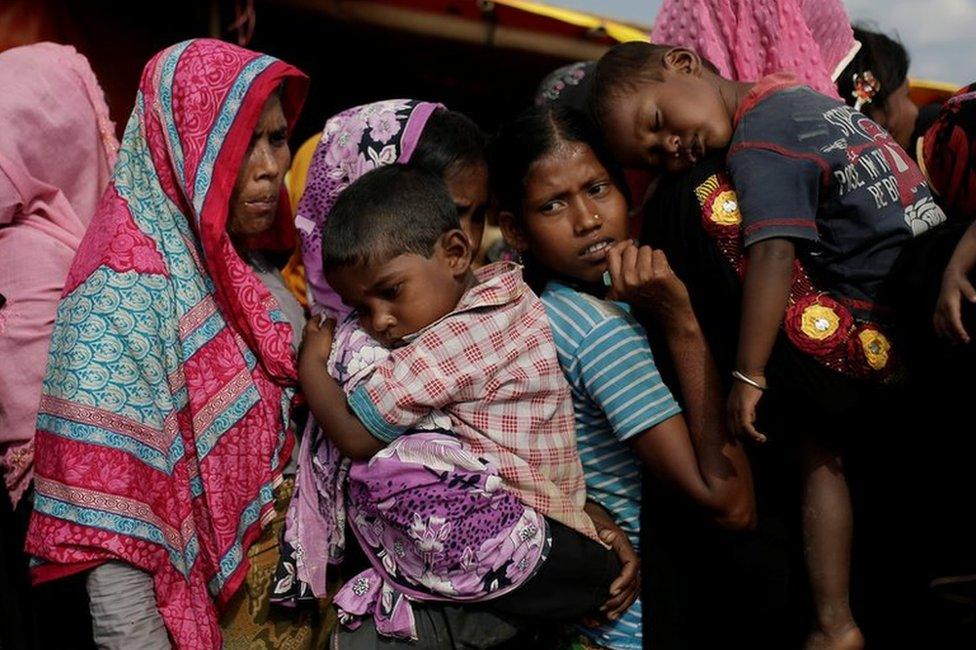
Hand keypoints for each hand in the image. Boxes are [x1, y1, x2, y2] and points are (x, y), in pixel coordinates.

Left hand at [299, 315, 334, 366]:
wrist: (311, 367)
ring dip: (312, 337)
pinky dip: (312, 346)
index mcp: (309, 331)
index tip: (320, 315)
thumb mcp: (326, 333)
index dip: (317, 317)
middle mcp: (304, 338)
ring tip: (318, 336)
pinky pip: (308, 348)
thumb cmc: (318, 347)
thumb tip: (332, 317)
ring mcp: (304, 349)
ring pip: (307, 339)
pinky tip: (315, 348)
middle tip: (318, 324)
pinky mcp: (305, 357)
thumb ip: (328, 324)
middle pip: (308, 330)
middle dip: (313, 326)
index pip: (312, 321)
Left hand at [584, 503, 639, 622]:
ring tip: (607, 615)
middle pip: (633, 582)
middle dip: (621, 597)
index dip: (624, 579)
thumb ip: (599, 530)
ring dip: (621, 604)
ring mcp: (621, 563)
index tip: (611, 590)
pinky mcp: (615, 570)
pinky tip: (608, 614)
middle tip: (604, 607)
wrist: (585, 514)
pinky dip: (618, 603)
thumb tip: (608, 536)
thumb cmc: (586, 518)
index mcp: (621, 543)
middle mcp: (625, 554)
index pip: (632, 564)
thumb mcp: (591, 523)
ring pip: (631, 589)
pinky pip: (624, 590)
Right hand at [606, 241, 692, 327]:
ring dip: (652, 257)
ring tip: (655, 272)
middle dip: (640, 254)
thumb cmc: (650, 302)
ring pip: (646, 249)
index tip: (630, 244)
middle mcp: (628, 281)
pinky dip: (663, 261)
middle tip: (647, 267)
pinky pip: (659, 254)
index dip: (622, 246)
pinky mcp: (659, 275)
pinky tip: (664, 274)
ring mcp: (644, 277)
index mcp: (617, 285)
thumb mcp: (626, 292)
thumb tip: (623, 246)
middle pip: (631, 249)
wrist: (671, 318)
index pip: (612, 254)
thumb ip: (620, 273)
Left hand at [727, 379, 765, 443]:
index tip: (738, 443)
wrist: (749, 373)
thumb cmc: (750, 383)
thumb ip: (748, 410)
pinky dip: (753, 434)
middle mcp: (730, 411)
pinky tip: (761, 437)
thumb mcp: (747, 400)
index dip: (734, 436)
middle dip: (745, 439)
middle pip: (735, 431)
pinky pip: (746, 426)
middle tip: (757, 442)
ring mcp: (735, 410)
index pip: (729, 426)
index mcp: (729, 408)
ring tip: (761, 440)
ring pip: (741, 431)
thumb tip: (752, 419)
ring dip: (752, 438)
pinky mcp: (743, 409)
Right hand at [934, 266, 975, 343]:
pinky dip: (939, 330)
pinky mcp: (937, 308)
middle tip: (965, 341)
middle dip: (955, 335)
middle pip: (947, 326)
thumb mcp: (966, 285)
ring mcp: (938, 308)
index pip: (953, 321)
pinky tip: (943, 336)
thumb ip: (970, 292)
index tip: (966, 338)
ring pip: (940, 325)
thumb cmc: (960, 281)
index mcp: (950, 303)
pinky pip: (935, 322)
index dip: (959, 331)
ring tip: (955, 342)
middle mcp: (942, 307)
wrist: (950, 276)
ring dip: (947, 335)